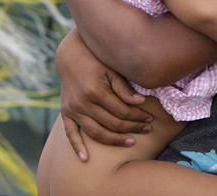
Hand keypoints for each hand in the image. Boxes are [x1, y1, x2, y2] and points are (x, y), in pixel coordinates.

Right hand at [55, 31, 152, 160]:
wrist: (70, 57)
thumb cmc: (97, 62)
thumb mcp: (113, 70)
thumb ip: (125, 88)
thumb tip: (142, 102)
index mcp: (96, 91)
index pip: (122, 111)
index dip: (138, 116)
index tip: (150, 118)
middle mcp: (82, 103)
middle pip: (111, 123)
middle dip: (131, 128)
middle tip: (147, 130)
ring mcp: (72, 110)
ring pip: (95, 132)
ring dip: (114, 140)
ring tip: (130, 142)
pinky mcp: (66, 114)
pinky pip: (70, 134)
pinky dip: (77, 147)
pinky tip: (86, 159)